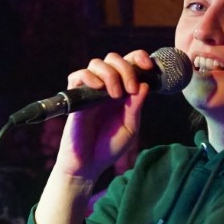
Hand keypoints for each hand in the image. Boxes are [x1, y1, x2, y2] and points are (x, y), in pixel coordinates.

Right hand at [54, 51, 153, 179]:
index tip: (148, 67)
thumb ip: (136, 107)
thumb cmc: (108, 147)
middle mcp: (106, 87)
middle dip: (126, 68)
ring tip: (115, 96)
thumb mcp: (130, 127)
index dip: (139, 58)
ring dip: (110, 74)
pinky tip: (99, 89)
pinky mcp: (75, 98)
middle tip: (130, 89)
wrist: (88, 164)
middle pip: (113, 58)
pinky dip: (89, 77)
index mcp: (122, 91)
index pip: (129, 63)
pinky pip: (77, 76)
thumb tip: (144, 84)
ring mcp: (90, 91)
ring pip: (97, 63)